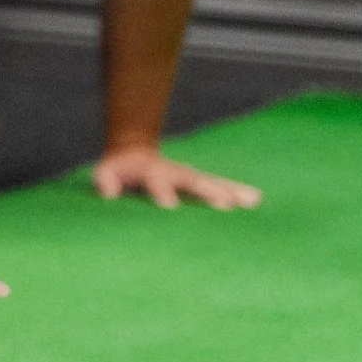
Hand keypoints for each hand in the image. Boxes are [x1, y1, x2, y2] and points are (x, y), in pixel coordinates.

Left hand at [93, 146, 260, 211]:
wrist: (135, 154)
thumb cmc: (117, 171)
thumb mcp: (105, 172)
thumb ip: (105, 180)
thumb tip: (108, 192)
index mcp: (150, 171)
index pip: (157, 181)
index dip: (162, 192)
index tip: (170, 208)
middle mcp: (176, 172)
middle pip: (193, 181)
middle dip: (208, 192)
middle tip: (224, 206)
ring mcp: (191, 176)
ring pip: (213, 183)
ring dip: (231, 192)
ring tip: (250, 201)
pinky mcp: (201, 183)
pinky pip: (223, 186)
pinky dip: (238, 192)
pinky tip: (255, 200)